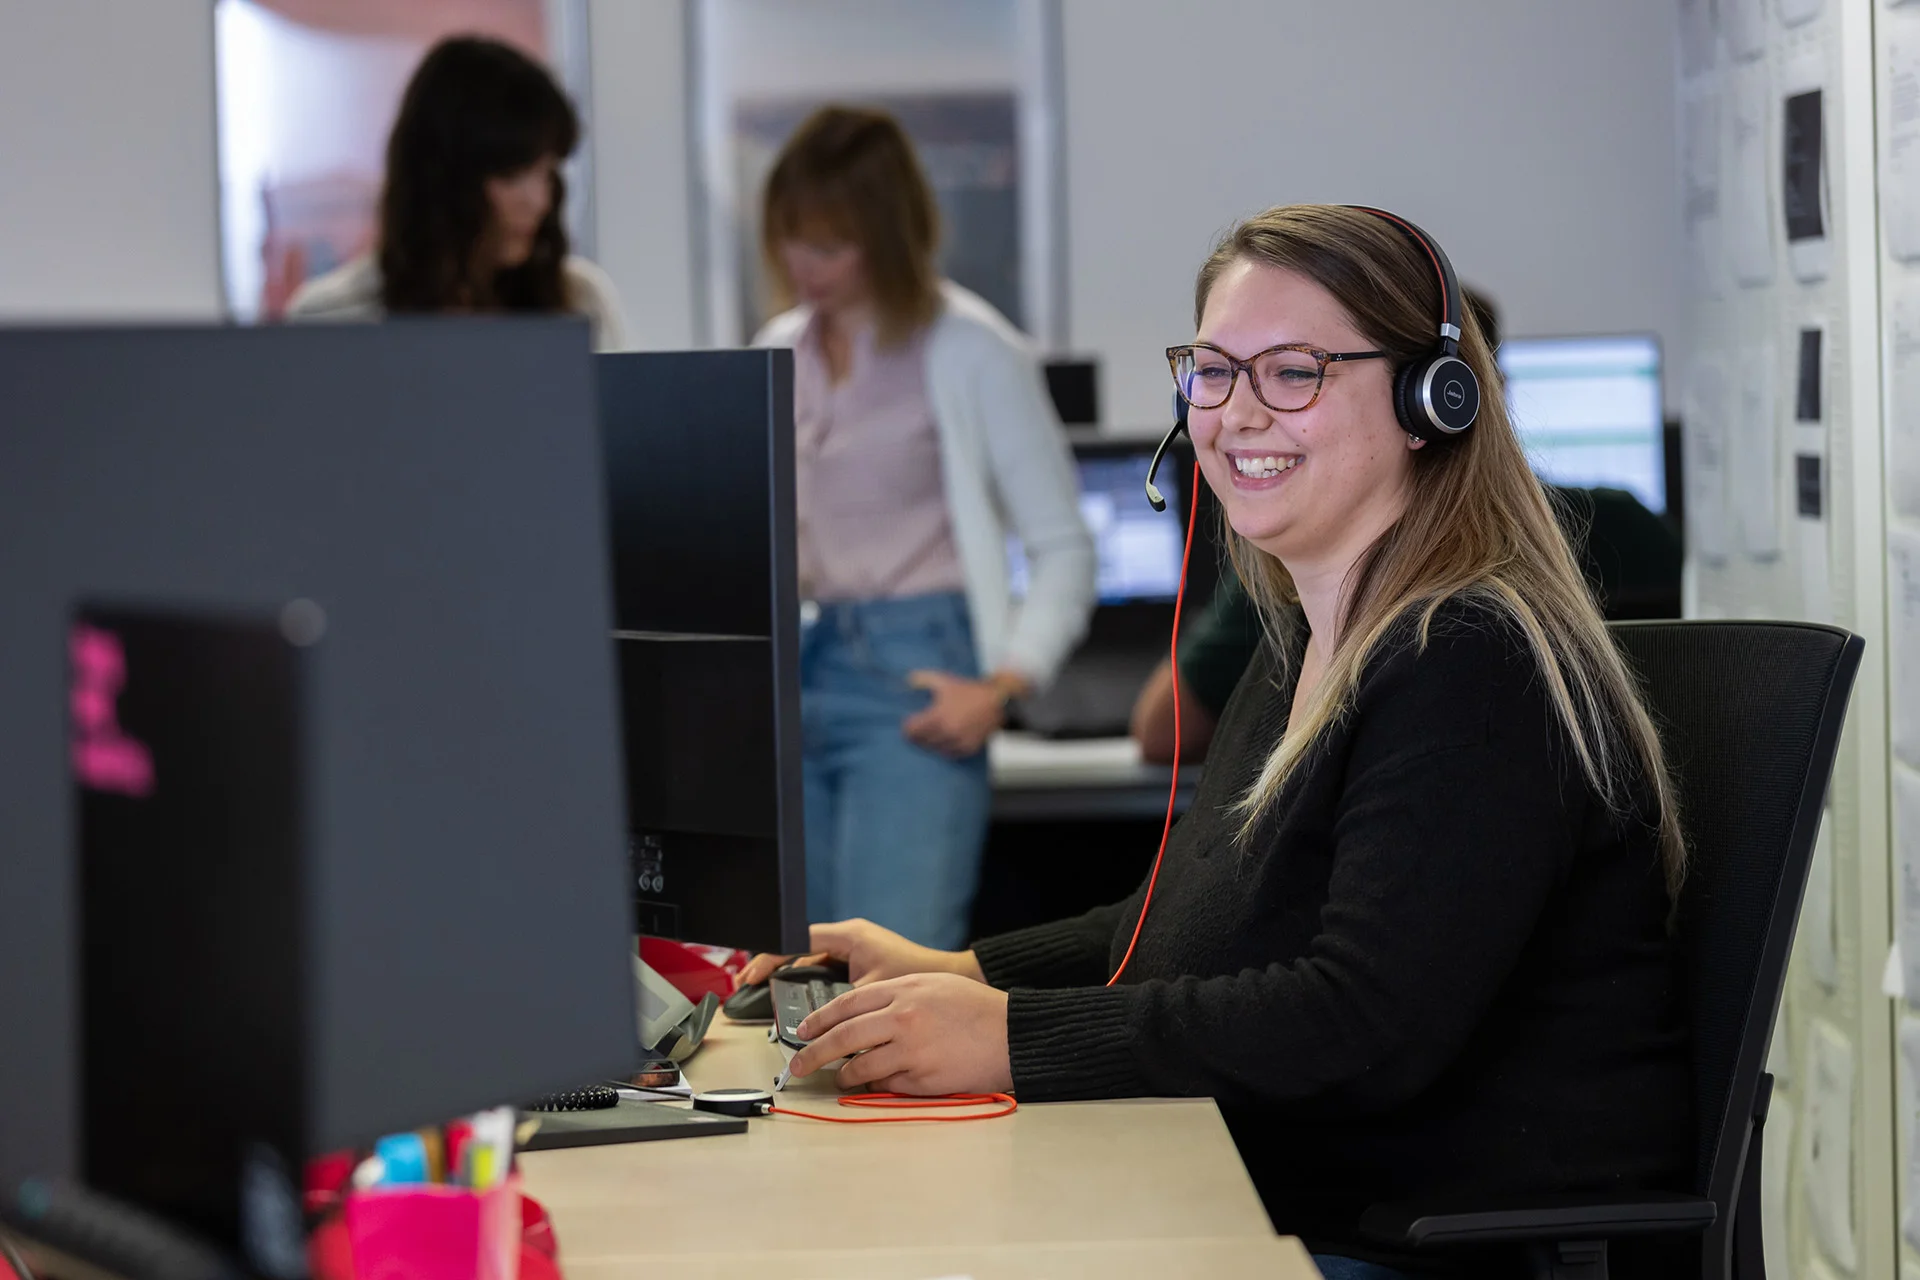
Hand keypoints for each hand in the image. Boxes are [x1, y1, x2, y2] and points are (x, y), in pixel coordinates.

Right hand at [735, 918, 984, 988]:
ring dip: (788, 974)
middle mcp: (849, 938)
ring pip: (810, 960)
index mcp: (850, 936)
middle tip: (747, 982)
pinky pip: (824, 969)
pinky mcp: (860, 962)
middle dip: (772, 965)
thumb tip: (819, 1027)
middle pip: (799, 948)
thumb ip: (846, 1006)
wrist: (954, 977)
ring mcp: (853, 949)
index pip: (798, 939)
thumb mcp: (876, 990)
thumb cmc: (918, 977)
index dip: (771, 956)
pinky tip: (795, 999)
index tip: (753, 973)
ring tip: (762, 989)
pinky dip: (807, 982)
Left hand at [788, 972, 1012, 1095]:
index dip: (819, 1020)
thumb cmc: (976, 1009)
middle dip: (814, 1054)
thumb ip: (897, 996)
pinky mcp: (923, 1079)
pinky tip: (877, 1085)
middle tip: (799, 1066)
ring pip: (860, 1068)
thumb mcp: (933, 986)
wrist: (1012, 1033)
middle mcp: (903, 1018)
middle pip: (843, 1038)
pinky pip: (887, 1088)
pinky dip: (877, 1088)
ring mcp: (912, 1050)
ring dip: (845, 1076)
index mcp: (903, 990)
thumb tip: (859, 1016)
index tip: (804, 1031)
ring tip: (840, 1078)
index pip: (846, 1004)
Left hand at [902, 670, 1016, 757]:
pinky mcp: (968, 748)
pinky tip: (944, 742)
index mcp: (937, 715)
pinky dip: (945, 749)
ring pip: (935, 749)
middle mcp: (946, 731)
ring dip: (930, 744)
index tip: (908, 725)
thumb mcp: (945, 681)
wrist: (997, 701)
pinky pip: (950, 754)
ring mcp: (958, 741)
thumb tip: (907, 680)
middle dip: (917, 736)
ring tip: (930, 737)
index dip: (907, 728)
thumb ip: (923, 679)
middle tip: (917, 732)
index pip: (912, 730)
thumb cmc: (969, 691)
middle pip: (922, 742)